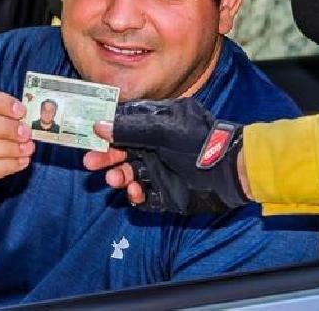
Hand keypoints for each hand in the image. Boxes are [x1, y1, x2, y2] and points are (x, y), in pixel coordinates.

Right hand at [82, 99, 248, 214]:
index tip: (88, 137)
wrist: (229, 172)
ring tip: (116, 180)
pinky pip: (143, 195)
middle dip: (107, 157)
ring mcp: (160, 168)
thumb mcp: (164, 130)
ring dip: (119, 175)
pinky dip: (135, 194)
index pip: (124, 124)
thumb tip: (99, 126)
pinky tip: (135, 193)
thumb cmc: (200, 143)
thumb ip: (131, 129)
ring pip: (130, 173)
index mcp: (157, 123)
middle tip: (91, 164)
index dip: (105, 131)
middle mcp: (156, 145)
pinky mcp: (165, 192)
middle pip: (122, 150)